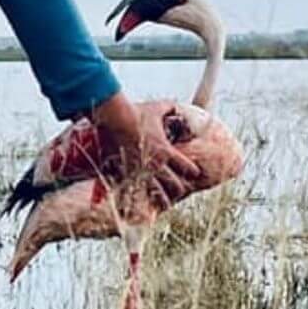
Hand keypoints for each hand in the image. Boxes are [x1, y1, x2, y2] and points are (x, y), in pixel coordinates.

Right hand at [89, 91, 199, 215]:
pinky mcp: (126, 174)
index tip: (194, 173)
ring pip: (158, 194)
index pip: (187, 168)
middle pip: (175, 185)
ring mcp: (141, 171)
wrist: (114, 118)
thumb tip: (176, 105)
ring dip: (163, 198)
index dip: (192, 171)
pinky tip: (144, 201)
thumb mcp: (157, 108)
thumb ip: (169, 108)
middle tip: (180, 189)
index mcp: (167, 151)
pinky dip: (142, 198)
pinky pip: (137, 192)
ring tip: (165, 203)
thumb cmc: (136, 112)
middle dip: (179, 188)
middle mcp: (156, 164)